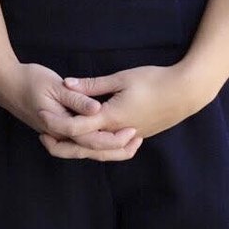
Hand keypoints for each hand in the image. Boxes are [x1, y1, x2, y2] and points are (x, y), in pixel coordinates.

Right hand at [0, 59, 140, 160]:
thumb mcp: (54, 85)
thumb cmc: (28, 80)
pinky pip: (77, 143)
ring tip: (126, 142)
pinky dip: (93, 143)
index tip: (132, 130)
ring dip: (106, 149)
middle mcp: (58, 135)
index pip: (91, 140)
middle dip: (115, 149)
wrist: (3, 83)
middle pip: (90, 151)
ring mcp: (55, 134)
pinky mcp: (55, 129)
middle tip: (135, 140)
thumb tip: (98, 109)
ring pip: (84, 150)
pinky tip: (105, 133)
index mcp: (60, 125)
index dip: (114, 138)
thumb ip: (77, 99)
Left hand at [52, 64, 213, 144]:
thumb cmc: (155, 80)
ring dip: (79, 147)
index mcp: (113, 118)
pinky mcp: (139, 135)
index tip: (41, 115)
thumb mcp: (121, 78)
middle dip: (62, 144)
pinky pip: (113, 148)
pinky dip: (98, 146)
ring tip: (61, 138)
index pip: (77, 127)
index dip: (57, 123)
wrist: (187, 92)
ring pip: (100, 151)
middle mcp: (120, 132)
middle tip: (43, 136)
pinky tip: (89, 138)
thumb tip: (67, 84)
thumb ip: (93, 85)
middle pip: (85, 147)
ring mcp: (131, 136)